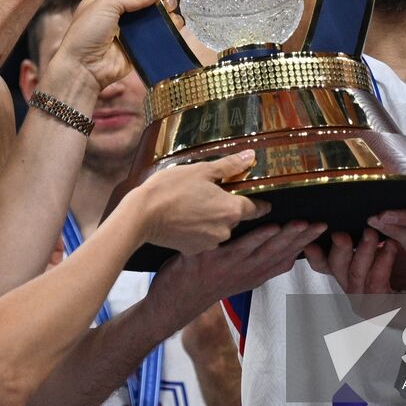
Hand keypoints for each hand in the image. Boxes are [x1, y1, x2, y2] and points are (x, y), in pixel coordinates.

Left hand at [49, 0, 167, 91]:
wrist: (85, 66)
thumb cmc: (88, 32)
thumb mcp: (106, 4)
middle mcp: (123, 11)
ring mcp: (135, 28)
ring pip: (159, 12)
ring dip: (168, 5)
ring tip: (168, 6)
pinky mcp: (144, 44)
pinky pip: (163, 31)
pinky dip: (172, 24)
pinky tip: (174, 21)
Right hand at [129, 151, 268, 253]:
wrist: (142, 216)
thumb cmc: (171, 189)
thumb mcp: (201, 170)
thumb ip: (229, 165)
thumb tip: (250, 156)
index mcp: (231, 209)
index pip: (256, 208)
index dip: (259, 203)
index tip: (263, 201)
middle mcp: (225, 230)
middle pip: (233, 217)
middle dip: (225, 207)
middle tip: (210, 193)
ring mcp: (209, 242)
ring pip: (217, 228)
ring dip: (210, 218)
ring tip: (193, 204)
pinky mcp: (192, 249)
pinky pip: (201, 238)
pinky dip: (196, 229)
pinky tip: (184, 218)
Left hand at [157, 220, 326, 312]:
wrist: (172, 303)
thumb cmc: (204, 285)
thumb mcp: (237, 279)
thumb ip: (259, 266)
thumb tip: (283, 253)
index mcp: (253, 275)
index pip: (285, 258)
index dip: (305, 244)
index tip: (323, 227)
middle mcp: (245, 273)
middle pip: (279, 254)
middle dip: (301, 238)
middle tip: (320, 223)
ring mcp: (229, 268)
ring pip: (262, 251)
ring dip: (283, 237)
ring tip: (300, 223)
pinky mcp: (210, 261)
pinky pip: (236, 248)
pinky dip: (254, 238)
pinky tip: (267, 226)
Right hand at [305, 230, 405, 325]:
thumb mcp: (393, 241)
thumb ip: (375, 231)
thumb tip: (362, 207)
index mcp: (350, 270)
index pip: (324, 261)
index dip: (315, 250)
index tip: (314, 232)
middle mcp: (353, 287)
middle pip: (334, 268)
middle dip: (338, 249)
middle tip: (343, 233)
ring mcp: (364, 302)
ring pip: (354, 278)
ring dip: (363, 254)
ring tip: (372, 234)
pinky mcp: (381, 311)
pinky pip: (375, 286)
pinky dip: (381, 265)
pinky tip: (389, 249)